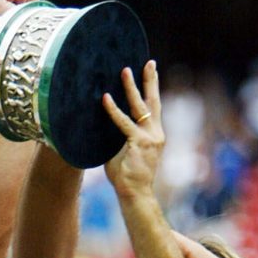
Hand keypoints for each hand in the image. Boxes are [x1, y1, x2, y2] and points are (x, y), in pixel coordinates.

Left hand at [103, 60, 163, 198]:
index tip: (150, 72)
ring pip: (140, 107)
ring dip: (131, 88)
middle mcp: (156, 134)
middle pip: (154, 102)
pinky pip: (124, 123)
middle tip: (149, 62)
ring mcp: (149, 138)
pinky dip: (113, 111)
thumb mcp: (123, 152)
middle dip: (151, 80)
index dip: (152, 90)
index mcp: (154, 136)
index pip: (153, 109)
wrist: (135, 194)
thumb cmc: (127, 177)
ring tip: (125, 71)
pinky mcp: (139, 143)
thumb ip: (118, 137)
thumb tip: (101, 124)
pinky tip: (106, 99)